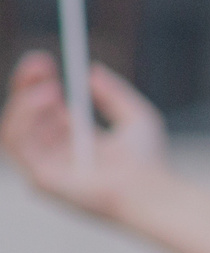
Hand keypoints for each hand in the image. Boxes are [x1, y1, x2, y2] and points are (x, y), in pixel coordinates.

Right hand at [1, 54, 171, 222]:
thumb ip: (114, 93)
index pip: (42, 109)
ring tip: (51, 88)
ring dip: (26, 101)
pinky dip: (24, 115)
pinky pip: (17, 143)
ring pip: (14, 128)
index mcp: (73, 142)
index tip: (46, 61)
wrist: (153, 191)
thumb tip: (92, 71)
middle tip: (39, 61)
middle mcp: (54, 156)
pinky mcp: (41, 181)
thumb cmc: (150, 164)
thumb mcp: (137, 118)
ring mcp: (45, 170)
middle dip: (25, 85)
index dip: (39, 83)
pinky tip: (47, 99)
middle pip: (23, 115)